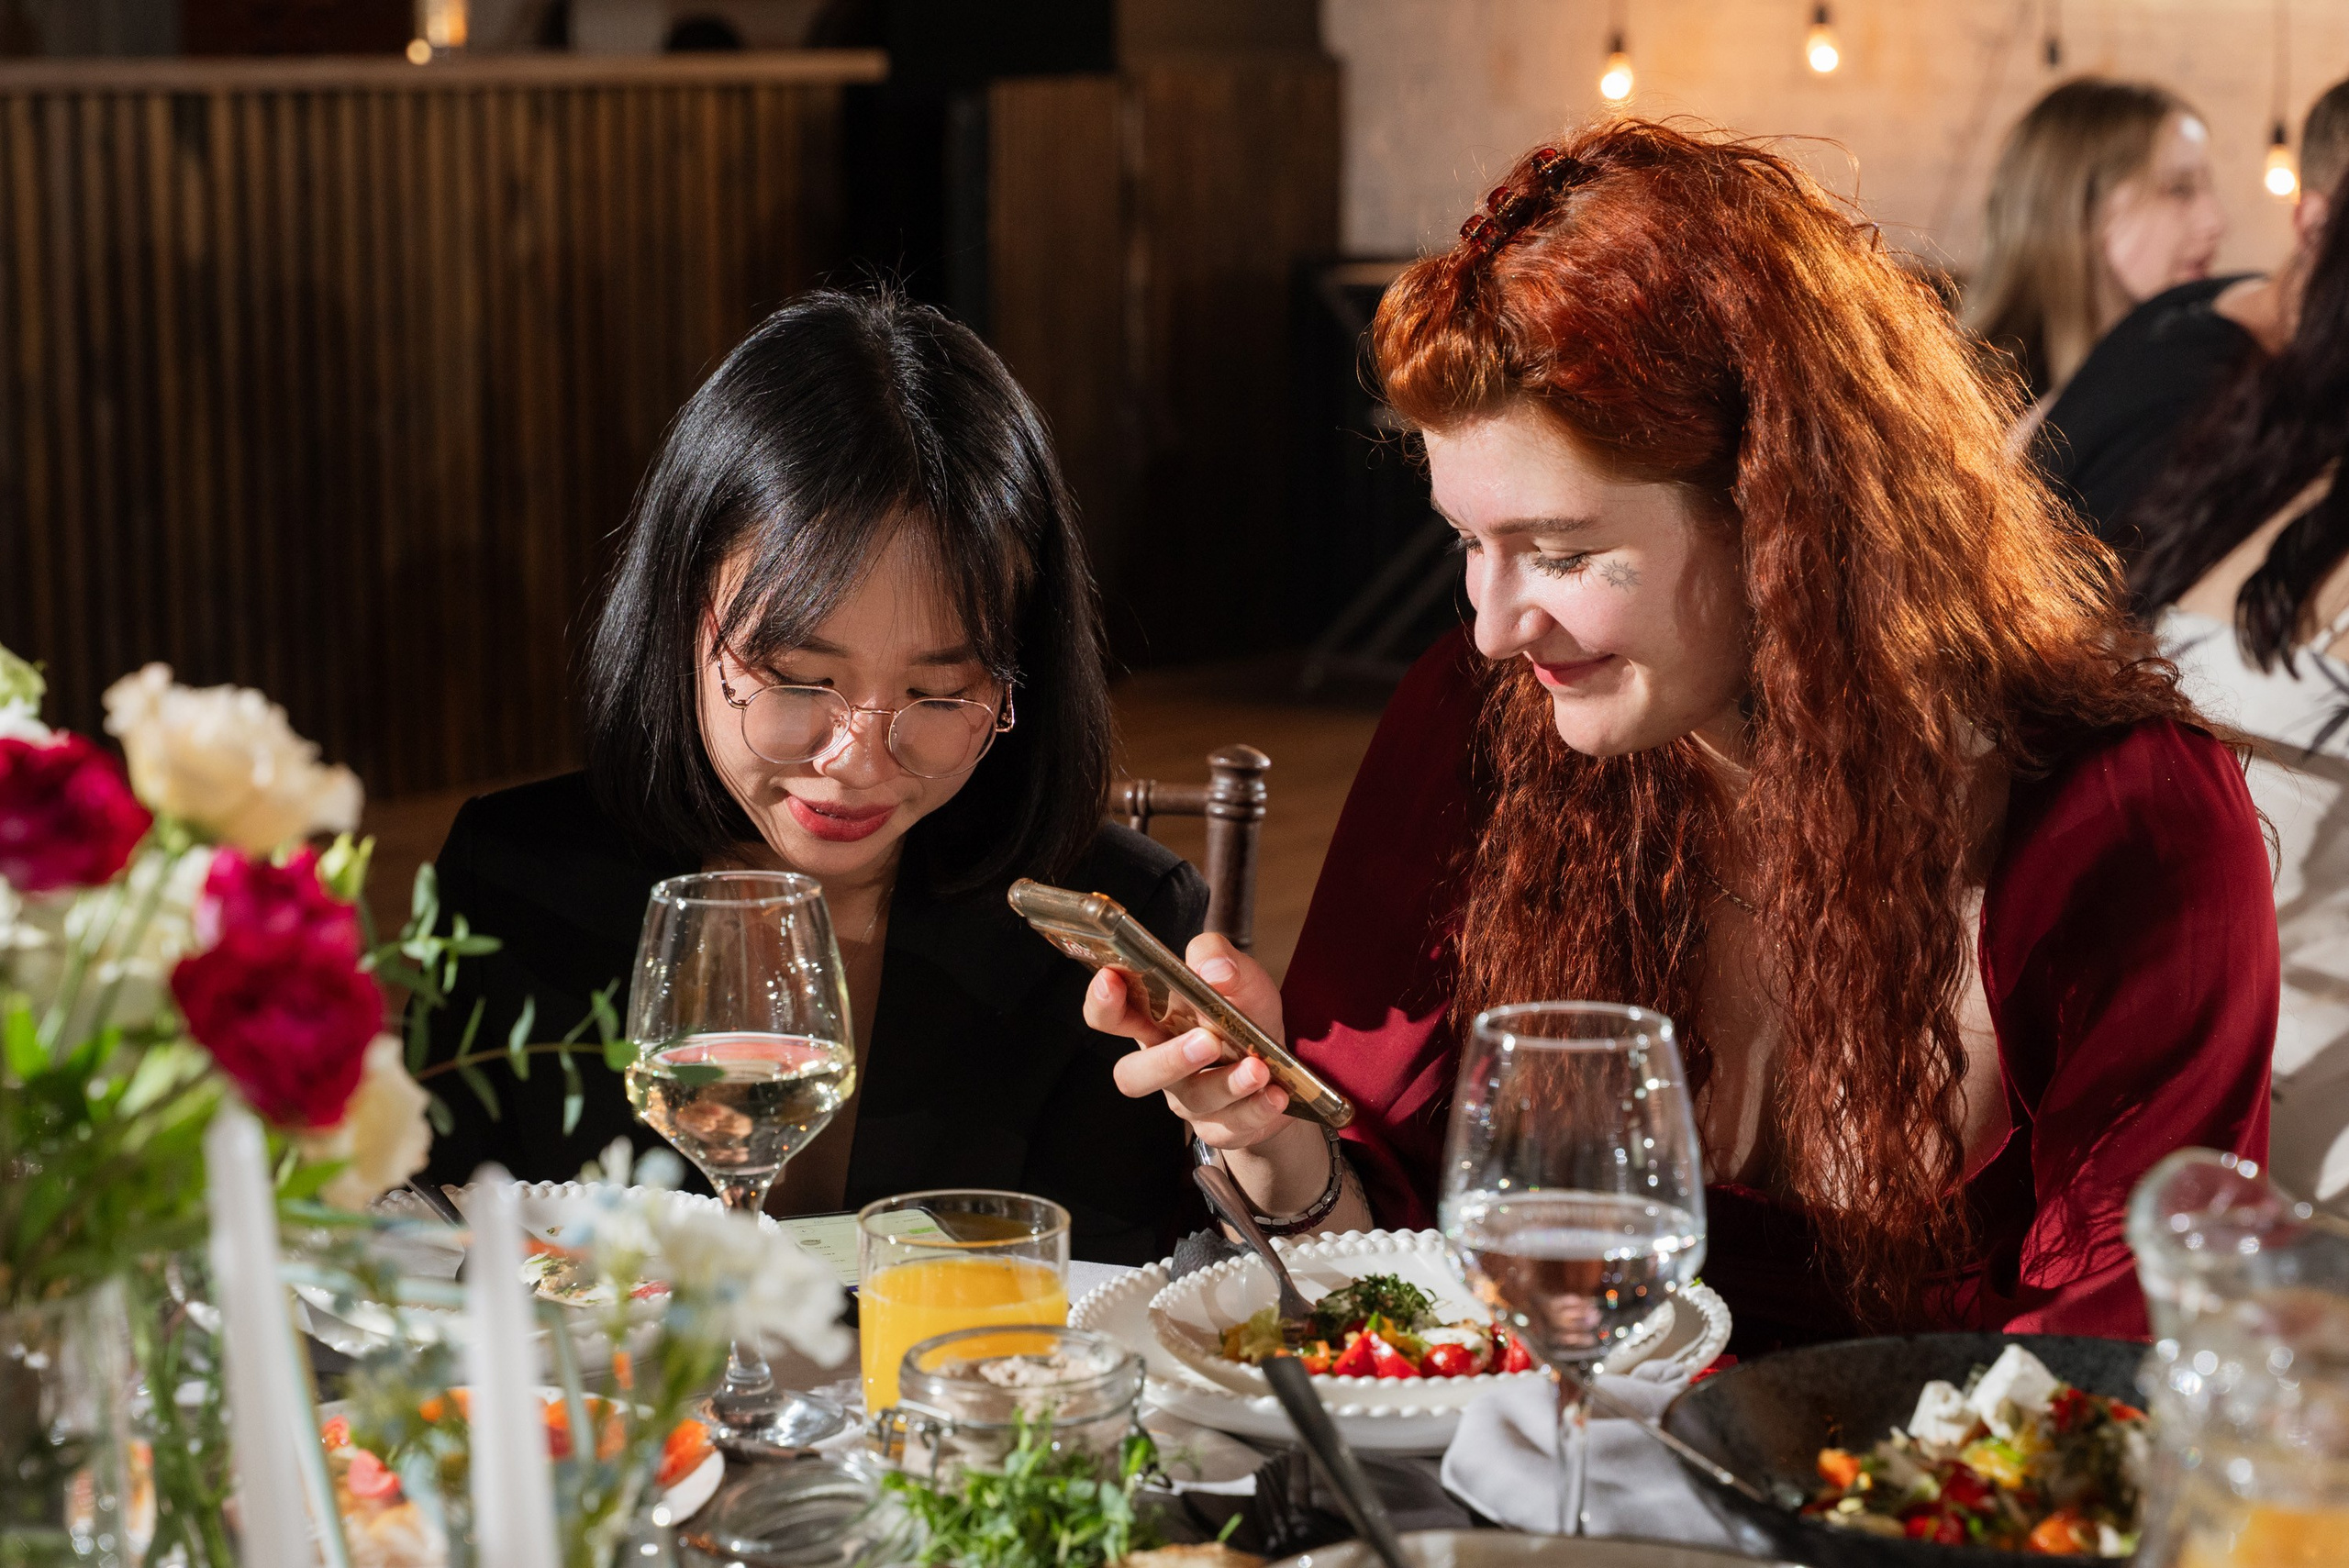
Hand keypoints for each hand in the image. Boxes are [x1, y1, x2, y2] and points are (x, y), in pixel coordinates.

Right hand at [1087, 933, 1292, 1150]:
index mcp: (1153, 1022)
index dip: (1102, 1002)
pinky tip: (1276, 1093)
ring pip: (1192, 1099)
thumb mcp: (1238, 975)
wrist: (1282, 1065)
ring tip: (1257, 1067)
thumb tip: (1214, 970)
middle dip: (1167, 1060)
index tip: (1111, 980)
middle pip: (1134, 1074)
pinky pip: (1232, 1126)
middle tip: (1206, 1041)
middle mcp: (1161, 1064)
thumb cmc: (1243, 1013)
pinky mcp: (1220, 1128)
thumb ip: (1218, 957)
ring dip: (1227, 1083)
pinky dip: (1256, 1108)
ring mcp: (1188, 1100)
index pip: (1109, 1017)